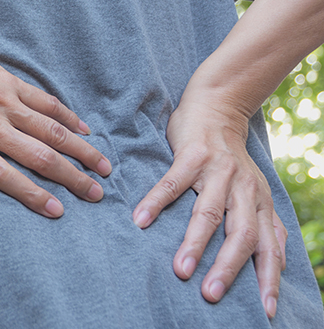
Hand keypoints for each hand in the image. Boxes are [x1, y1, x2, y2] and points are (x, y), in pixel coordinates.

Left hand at [0, 29, 112, 216]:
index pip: (4, 175)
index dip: (31, 194)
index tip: (58, 211)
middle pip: (38, 156)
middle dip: (71, 178)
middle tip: (96, 196)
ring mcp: (4, 100)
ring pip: (51, 130)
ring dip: (80, 150)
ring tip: (103, 168)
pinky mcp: (10, 81)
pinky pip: (46, 102)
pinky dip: (68, 117)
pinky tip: (85, 131)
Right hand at [133, 97, 286, 317]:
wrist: (215, 108)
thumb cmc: (228, 158)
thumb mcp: (252, 189)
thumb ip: (261, 221)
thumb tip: (276, 262)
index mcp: (260, 202)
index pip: (270, 246)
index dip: (269, 278)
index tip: (264, 310)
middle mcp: (245, 189)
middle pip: (241, 234)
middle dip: (227, 267)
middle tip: (211, 295)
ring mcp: (219, 171)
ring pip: (209, 213)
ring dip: (195, 243)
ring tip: (180, 270)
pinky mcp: (193, 156)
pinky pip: (172, 184)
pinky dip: (155, 203)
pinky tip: (140, 221)